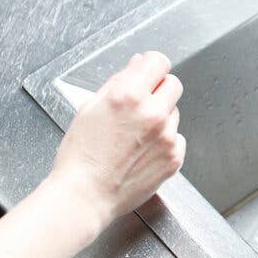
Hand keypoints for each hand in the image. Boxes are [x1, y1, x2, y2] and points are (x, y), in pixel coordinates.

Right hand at [49, 51, 184, 238]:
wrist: (86, 195)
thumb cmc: (81, 156)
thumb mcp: (89, 108)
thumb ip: (118, 81)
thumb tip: (137, 64)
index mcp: (128, 96)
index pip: (158, 62)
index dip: (150, 65)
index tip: (147, 71)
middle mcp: (152, 113)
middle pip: (173, 84)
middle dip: (158, 88)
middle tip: (141, 103)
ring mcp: (167, 136)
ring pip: (174, 112)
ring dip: (160, 116)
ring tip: (134, 135)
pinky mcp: (175, 156)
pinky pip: (177, 138)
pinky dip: (164, 140)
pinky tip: (142, 151)